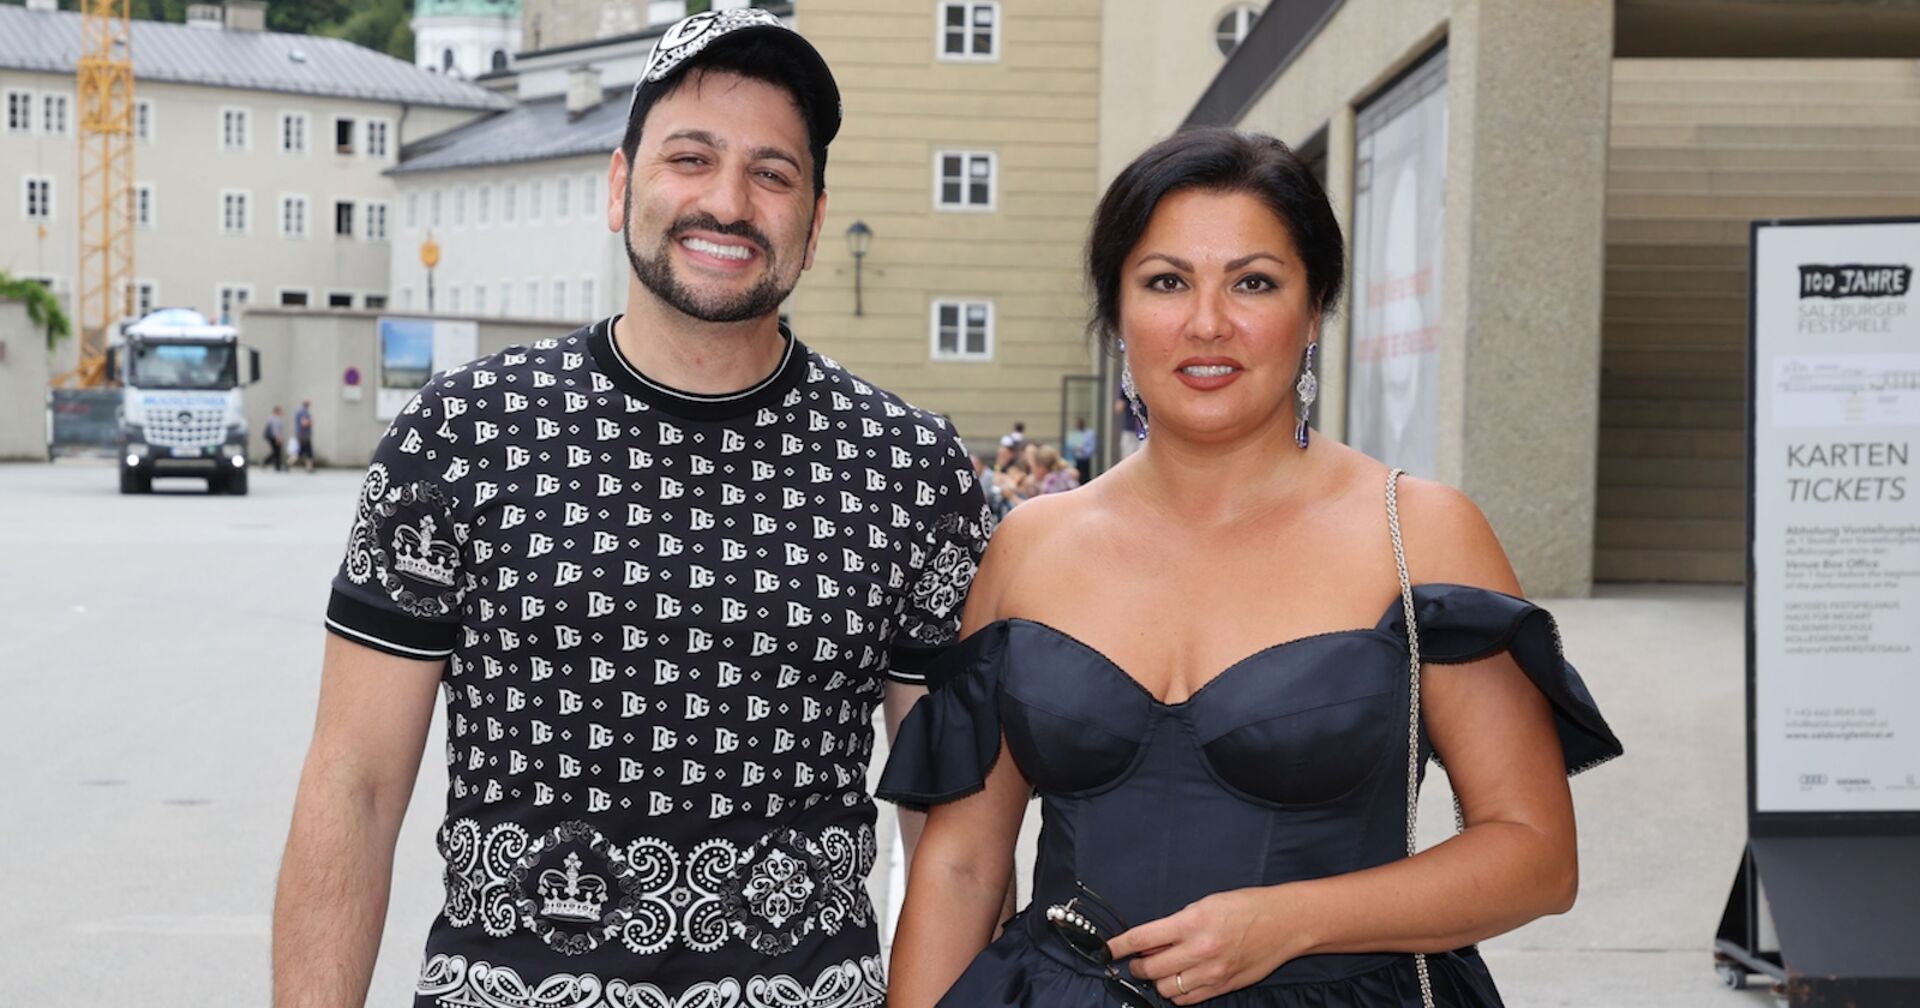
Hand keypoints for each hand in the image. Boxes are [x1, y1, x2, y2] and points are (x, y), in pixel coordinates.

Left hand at [1105, 888, 1299, 1004]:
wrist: (1284, 923)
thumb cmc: (1245, 907)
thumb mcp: (1205, 904)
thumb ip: (1175, 924)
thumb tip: (1148, 941)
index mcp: (1192, 922)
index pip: (1142, 938)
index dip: (1118, 946)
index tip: (1106, 950)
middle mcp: (1200, 949)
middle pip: (1149, 968)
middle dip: (1136, 965)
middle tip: (1136, 960)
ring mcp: (1212, 972)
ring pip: (1166, 988)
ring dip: (1156, 981)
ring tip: (1158, 970)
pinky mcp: (1222, 986)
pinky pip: (1187, 1000)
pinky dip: (1176, 993)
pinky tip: (1178, 980)